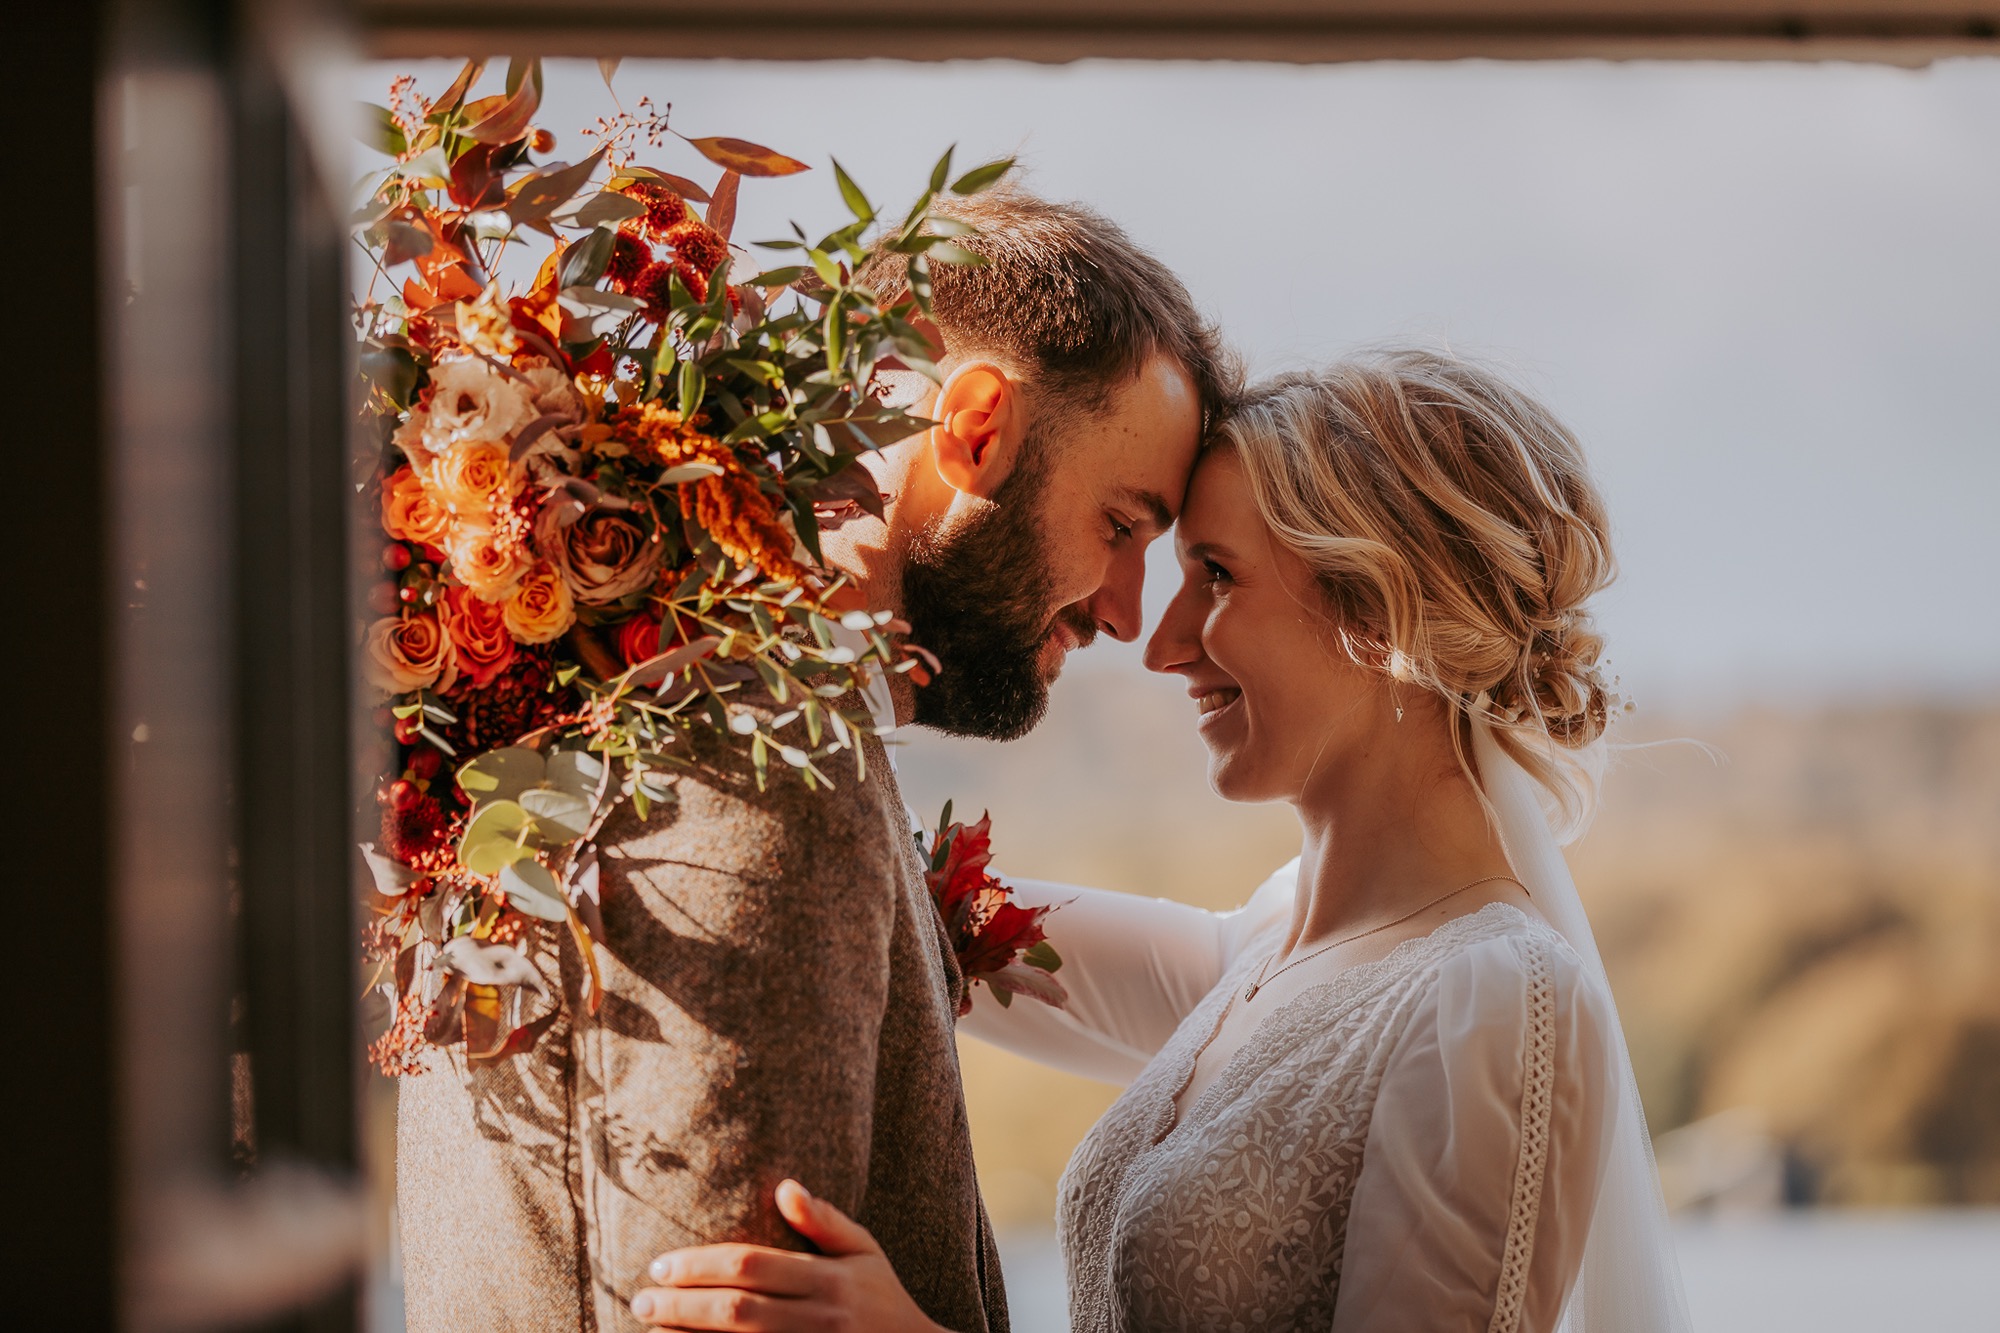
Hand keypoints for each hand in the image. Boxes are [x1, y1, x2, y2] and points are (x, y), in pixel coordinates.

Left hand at [631, 1179, 946, 1332]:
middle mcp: (818, 1318)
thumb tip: (785, 1185)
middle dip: (682, 1304)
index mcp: (829, 1279)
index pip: (751, 1266)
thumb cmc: (881, 1298)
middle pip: (737, 1310)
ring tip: (650, 1328)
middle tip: (641, 1299)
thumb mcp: (864, 1252)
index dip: (700, 1265)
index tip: (661, 1264)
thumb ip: (825, 1220)